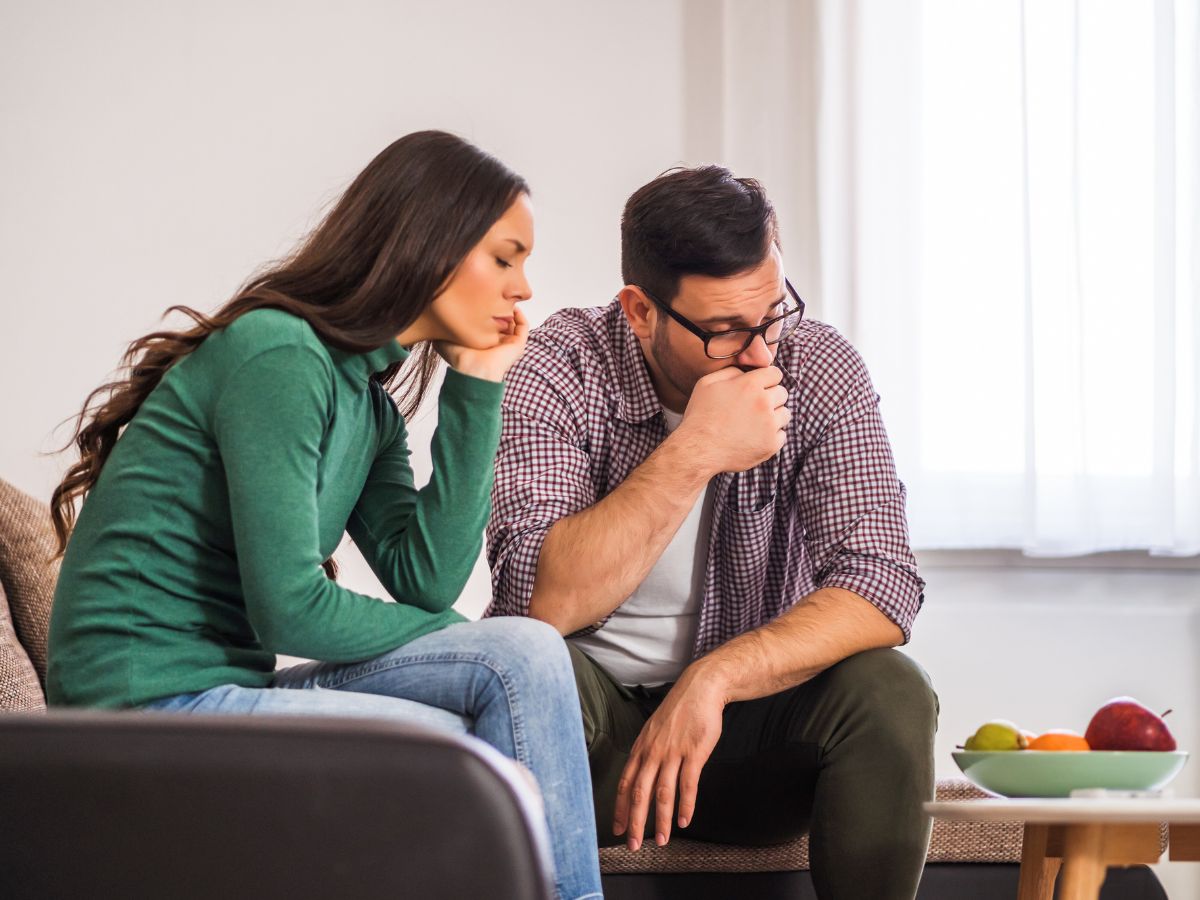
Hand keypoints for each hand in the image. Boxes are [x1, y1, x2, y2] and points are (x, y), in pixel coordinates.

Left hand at [434, 306, 529, 381]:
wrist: (472, 369)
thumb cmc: (459, 357)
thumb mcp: (444, 338)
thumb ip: (441, 328)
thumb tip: (429, 316)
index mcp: (481, 342)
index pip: (487, 323)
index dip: (485, 309)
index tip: (479, 297)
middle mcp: (495, 343)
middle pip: (501, 321)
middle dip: (499, 307)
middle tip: (494, 294)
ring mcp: (508, 344)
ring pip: (513, 323)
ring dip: (510, 309)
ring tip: (505, 298)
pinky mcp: (517, 345)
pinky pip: (523, 327)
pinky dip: (520, 316)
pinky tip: (513, 307)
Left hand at [612, 667, 726, 849]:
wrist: (700, 688)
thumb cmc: (678, 712)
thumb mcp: (654, 731)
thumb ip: (648, 755)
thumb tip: (644, 780)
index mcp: (641, 748)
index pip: (625, 783)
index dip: (620, 808)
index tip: (617, 829)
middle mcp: (653, 752)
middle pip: (640, 793)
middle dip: (635, 822)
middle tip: (633, 845)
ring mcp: (673, 752)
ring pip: (663, 792)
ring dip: (662, 820)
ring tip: (662, 840)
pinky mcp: (694, 752)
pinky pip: (688, 784)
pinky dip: (686, 805)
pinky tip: (684, 820)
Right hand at [674, 366, 789, 475]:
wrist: (698, 449)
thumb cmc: (700, 415)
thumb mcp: (707, 383)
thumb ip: (731, 371)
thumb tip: (746, 372)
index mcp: (750, 385)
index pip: (776, 374)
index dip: (767, 379)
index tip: (760, 387)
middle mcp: (763, 403)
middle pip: (783, 393)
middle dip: (771, 396)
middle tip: (754, 406)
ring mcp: (769, 425)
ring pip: (785, 414)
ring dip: (774, 416)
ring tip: (754, 422)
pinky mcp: (771, 445)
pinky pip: (782, 435)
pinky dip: (771, 436)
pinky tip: (754, 437)